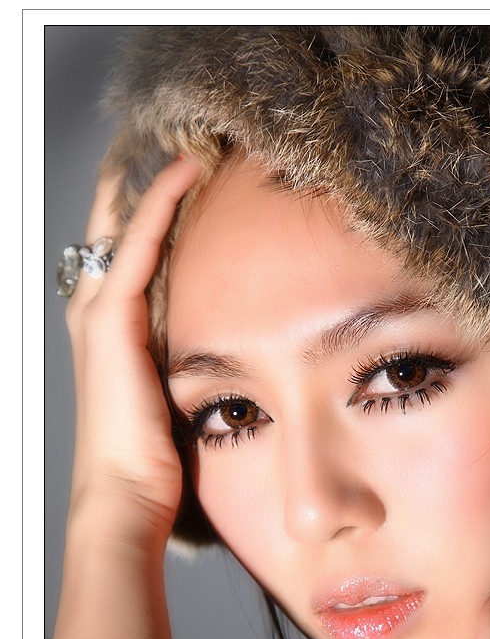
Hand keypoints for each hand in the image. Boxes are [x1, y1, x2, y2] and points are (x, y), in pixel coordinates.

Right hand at [65, 157, 201, 539]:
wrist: (128, 496)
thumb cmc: (158, 462)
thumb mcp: (179, 401)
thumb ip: (196, 367)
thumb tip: (244, 353)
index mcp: (114, 334)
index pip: (131, 256)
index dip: (156, 215)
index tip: (196, 180)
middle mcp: (97, 313)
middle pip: (118, 227)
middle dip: (149, 185)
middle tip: (190, 143)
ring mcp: (98, 312)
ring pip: (125, 223)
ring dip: (158, 181)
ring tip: (194, 142)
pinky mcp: (111, 319)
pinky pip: (137, 243)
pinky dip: (160, 203)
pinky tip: (187, 172)